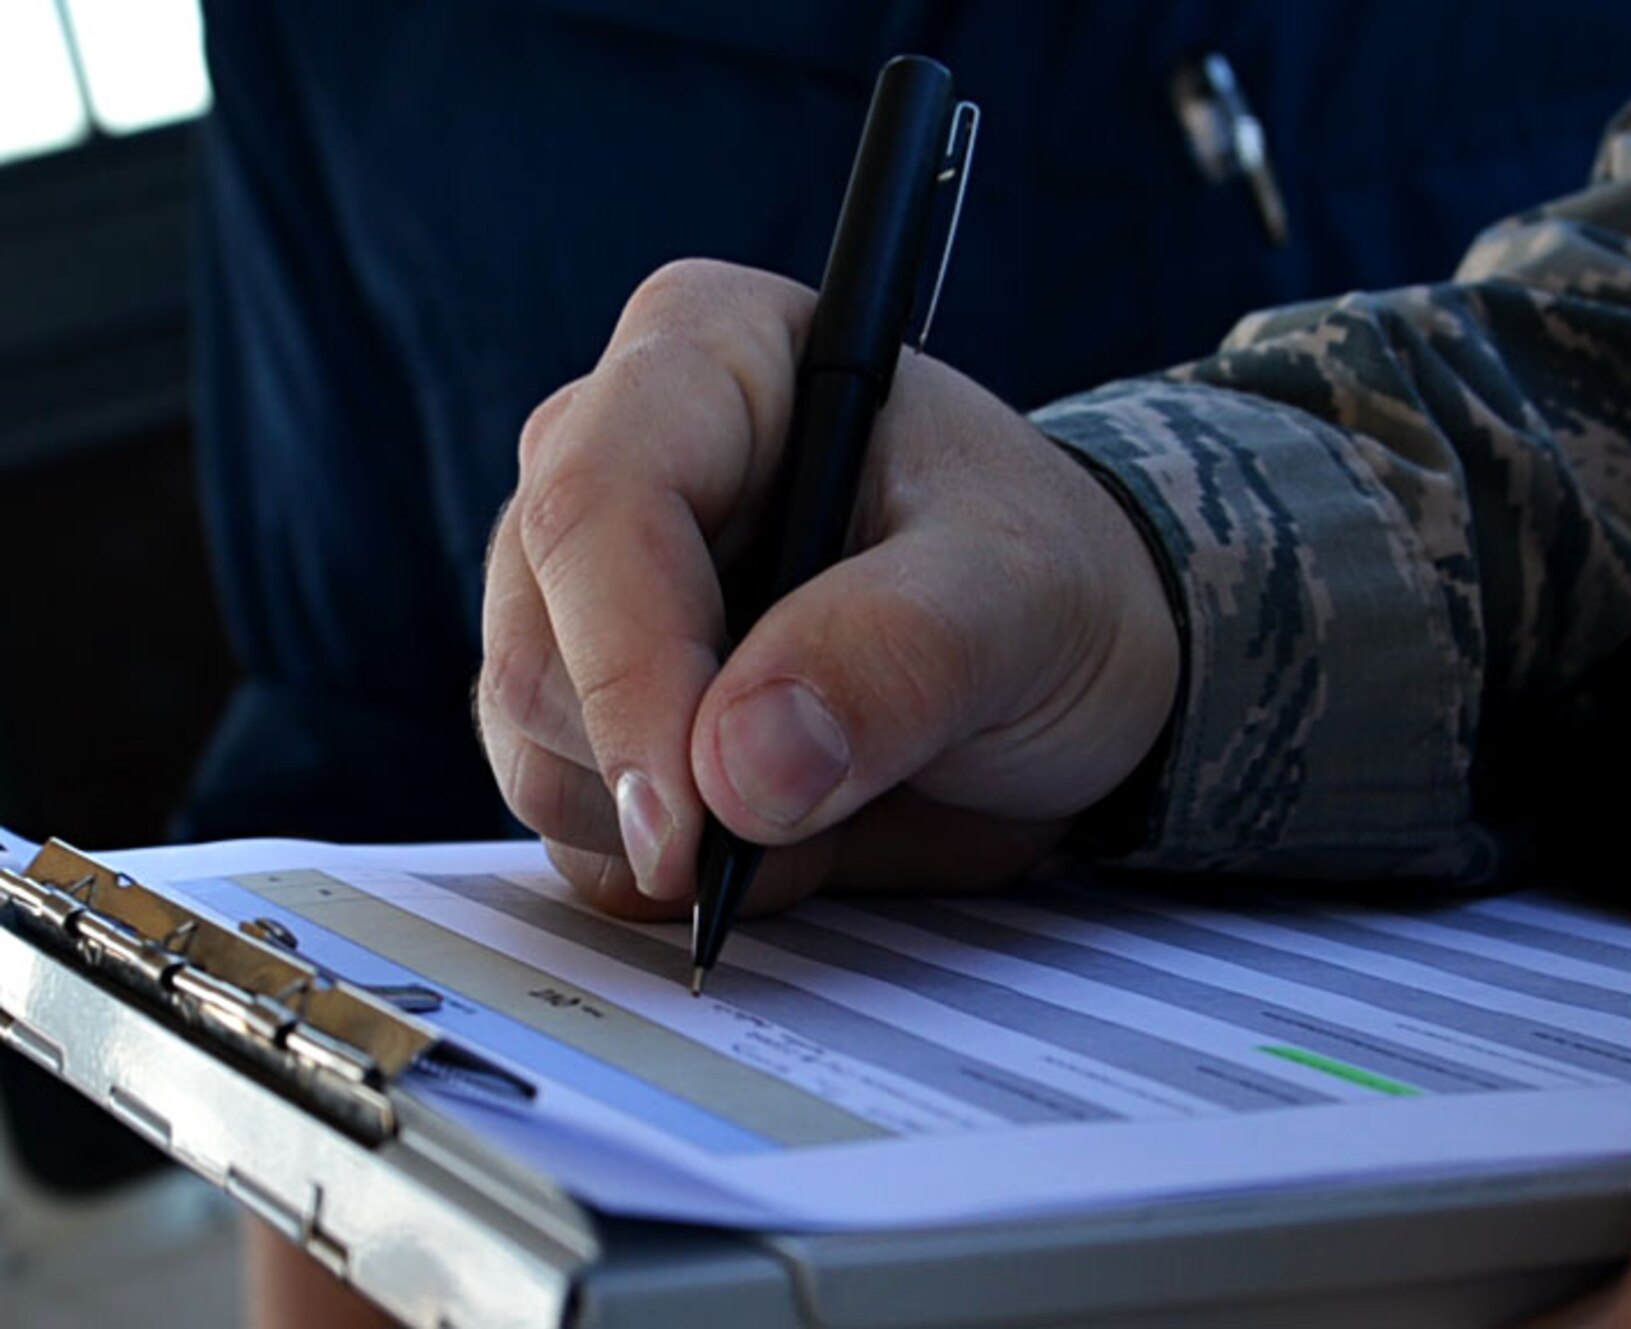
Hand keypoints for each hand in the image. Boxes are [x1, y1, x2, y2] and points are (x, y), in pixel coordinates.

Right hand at [477, 260, 1178, 915]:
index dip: (630, 670)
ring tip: (827, 804)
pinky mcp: (591, 702)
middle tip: (807, 822)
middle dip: (659, 773)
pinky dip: (663, 867)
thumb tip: (740, 766)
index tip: (693, 822)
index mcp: (709, 355)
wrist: (1065, 666)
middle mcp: (614, 456)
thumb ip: (902, 653)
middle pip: (538, 645)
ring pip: (531, 748)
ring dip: (669, 834)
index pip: (597, 505)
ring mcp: (585, 591)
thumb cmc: (1051, 582)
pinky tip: (779, 836)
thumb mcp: (1024, 598)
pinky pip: (565, 819)